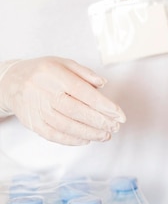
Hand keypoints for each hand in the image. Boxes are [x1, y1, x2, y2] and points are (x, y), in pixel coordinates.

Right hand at [0, 57, 125, 145]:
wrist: (11, 82)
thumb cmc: (43, 72)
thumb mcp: (63, 63)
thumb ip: (85, 73)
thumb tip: (103, 84)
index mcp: (55, 75)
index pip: (84, 92)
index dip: (104, 105)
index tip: (120, 115)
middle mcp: (44, 92)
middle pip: (76, 111)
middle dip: (100, 122)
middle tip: (116, 127)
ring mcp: (37, 109)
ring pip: (66, 126)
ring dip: (90, 133)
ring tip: (106, 135)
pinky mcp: (32, 123)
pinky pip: (54, 135)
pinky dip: (72, 140)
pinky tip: (87, 140)